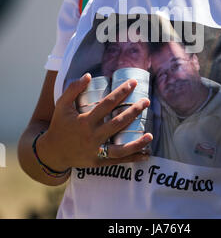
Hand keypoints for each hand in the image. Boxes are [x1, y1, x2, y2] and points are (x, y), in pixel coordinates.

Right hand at [37, 73, 152, 170]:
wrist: (52, 152)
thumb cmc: (59, 125)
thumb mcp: (62, 105)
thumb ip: (73, 89)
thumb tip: (88, 75)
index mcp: (84, 120)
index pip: (107, 104)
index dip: (121, 92)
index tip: (133, 83)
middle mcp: (91, 136)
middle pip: (117, 123)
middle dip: (133, 111)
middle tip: (146, 101)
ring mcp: (95, 151)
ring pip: (120, 148)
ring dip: (137, 142)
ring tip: (151, 134)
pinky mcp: (98, 162)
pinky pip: (118, 161)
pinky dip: (132, 158)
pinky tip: (146, 153)